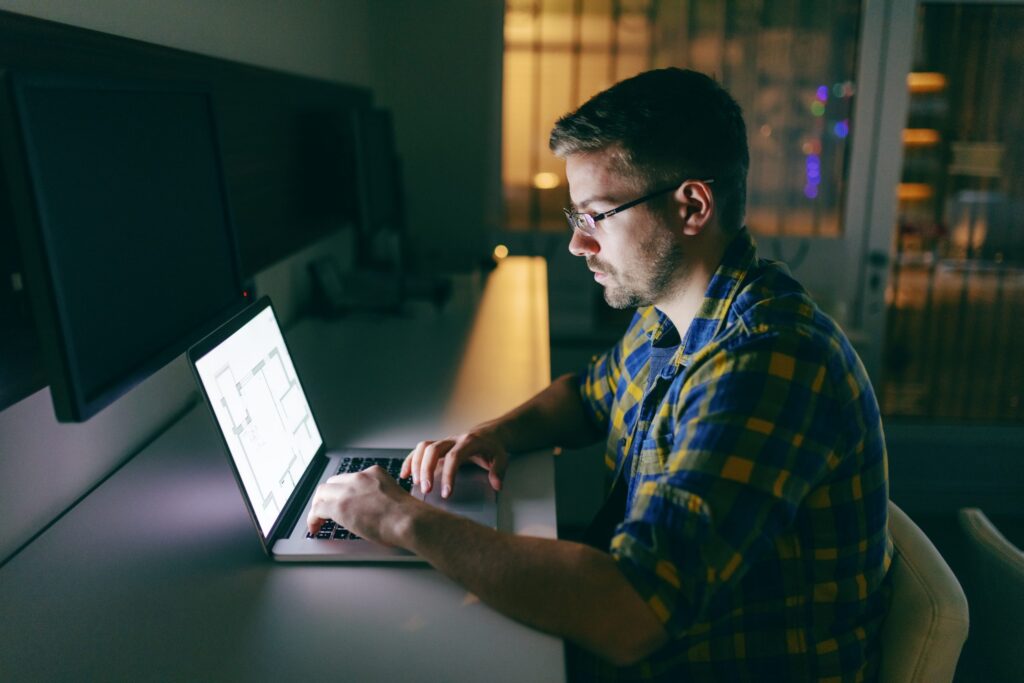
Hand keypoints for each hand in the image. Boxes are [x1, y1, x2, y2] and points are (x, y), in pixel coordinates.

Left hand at [306, 465, 420, 545]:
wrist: (408, 520)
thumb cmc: (408, 516)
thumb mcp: (394, 497)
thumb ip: (380, 498)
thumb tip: (374, 511)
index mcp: (374, 473)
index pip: (351, 478)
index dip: (343, 490)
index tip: (342, 499)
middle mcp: (359, 478)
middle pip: (333, 482)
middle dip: (328, 495)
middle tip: (326, 508)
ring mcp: (347, 491)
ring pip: (322, 493)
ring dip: (318, 505)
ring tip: (317, 519)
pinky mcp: (339, 506)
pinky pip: (317, 509)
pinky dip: (313, 518)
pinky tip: (314, 527)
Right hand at [401, 429, 508, 498]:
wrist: (488, 435)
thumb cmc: (492, 447)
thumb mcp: (502, 457)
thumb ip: (499, 471)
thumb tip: (496, 484)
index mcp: (468, 442)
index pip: (454, 457)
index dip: (449, 475)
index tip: (447, 493)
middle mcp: (453, 440)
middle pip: (433, 450)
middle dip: (427, 469)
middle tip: (426, 489)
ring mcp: (443, 442)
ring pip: (424, 447)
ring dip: (416, 465)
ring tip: (416, 484)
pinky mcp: (437, 446)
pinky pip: (419, 450)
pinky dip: (410, 461)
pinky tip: (405, 474)